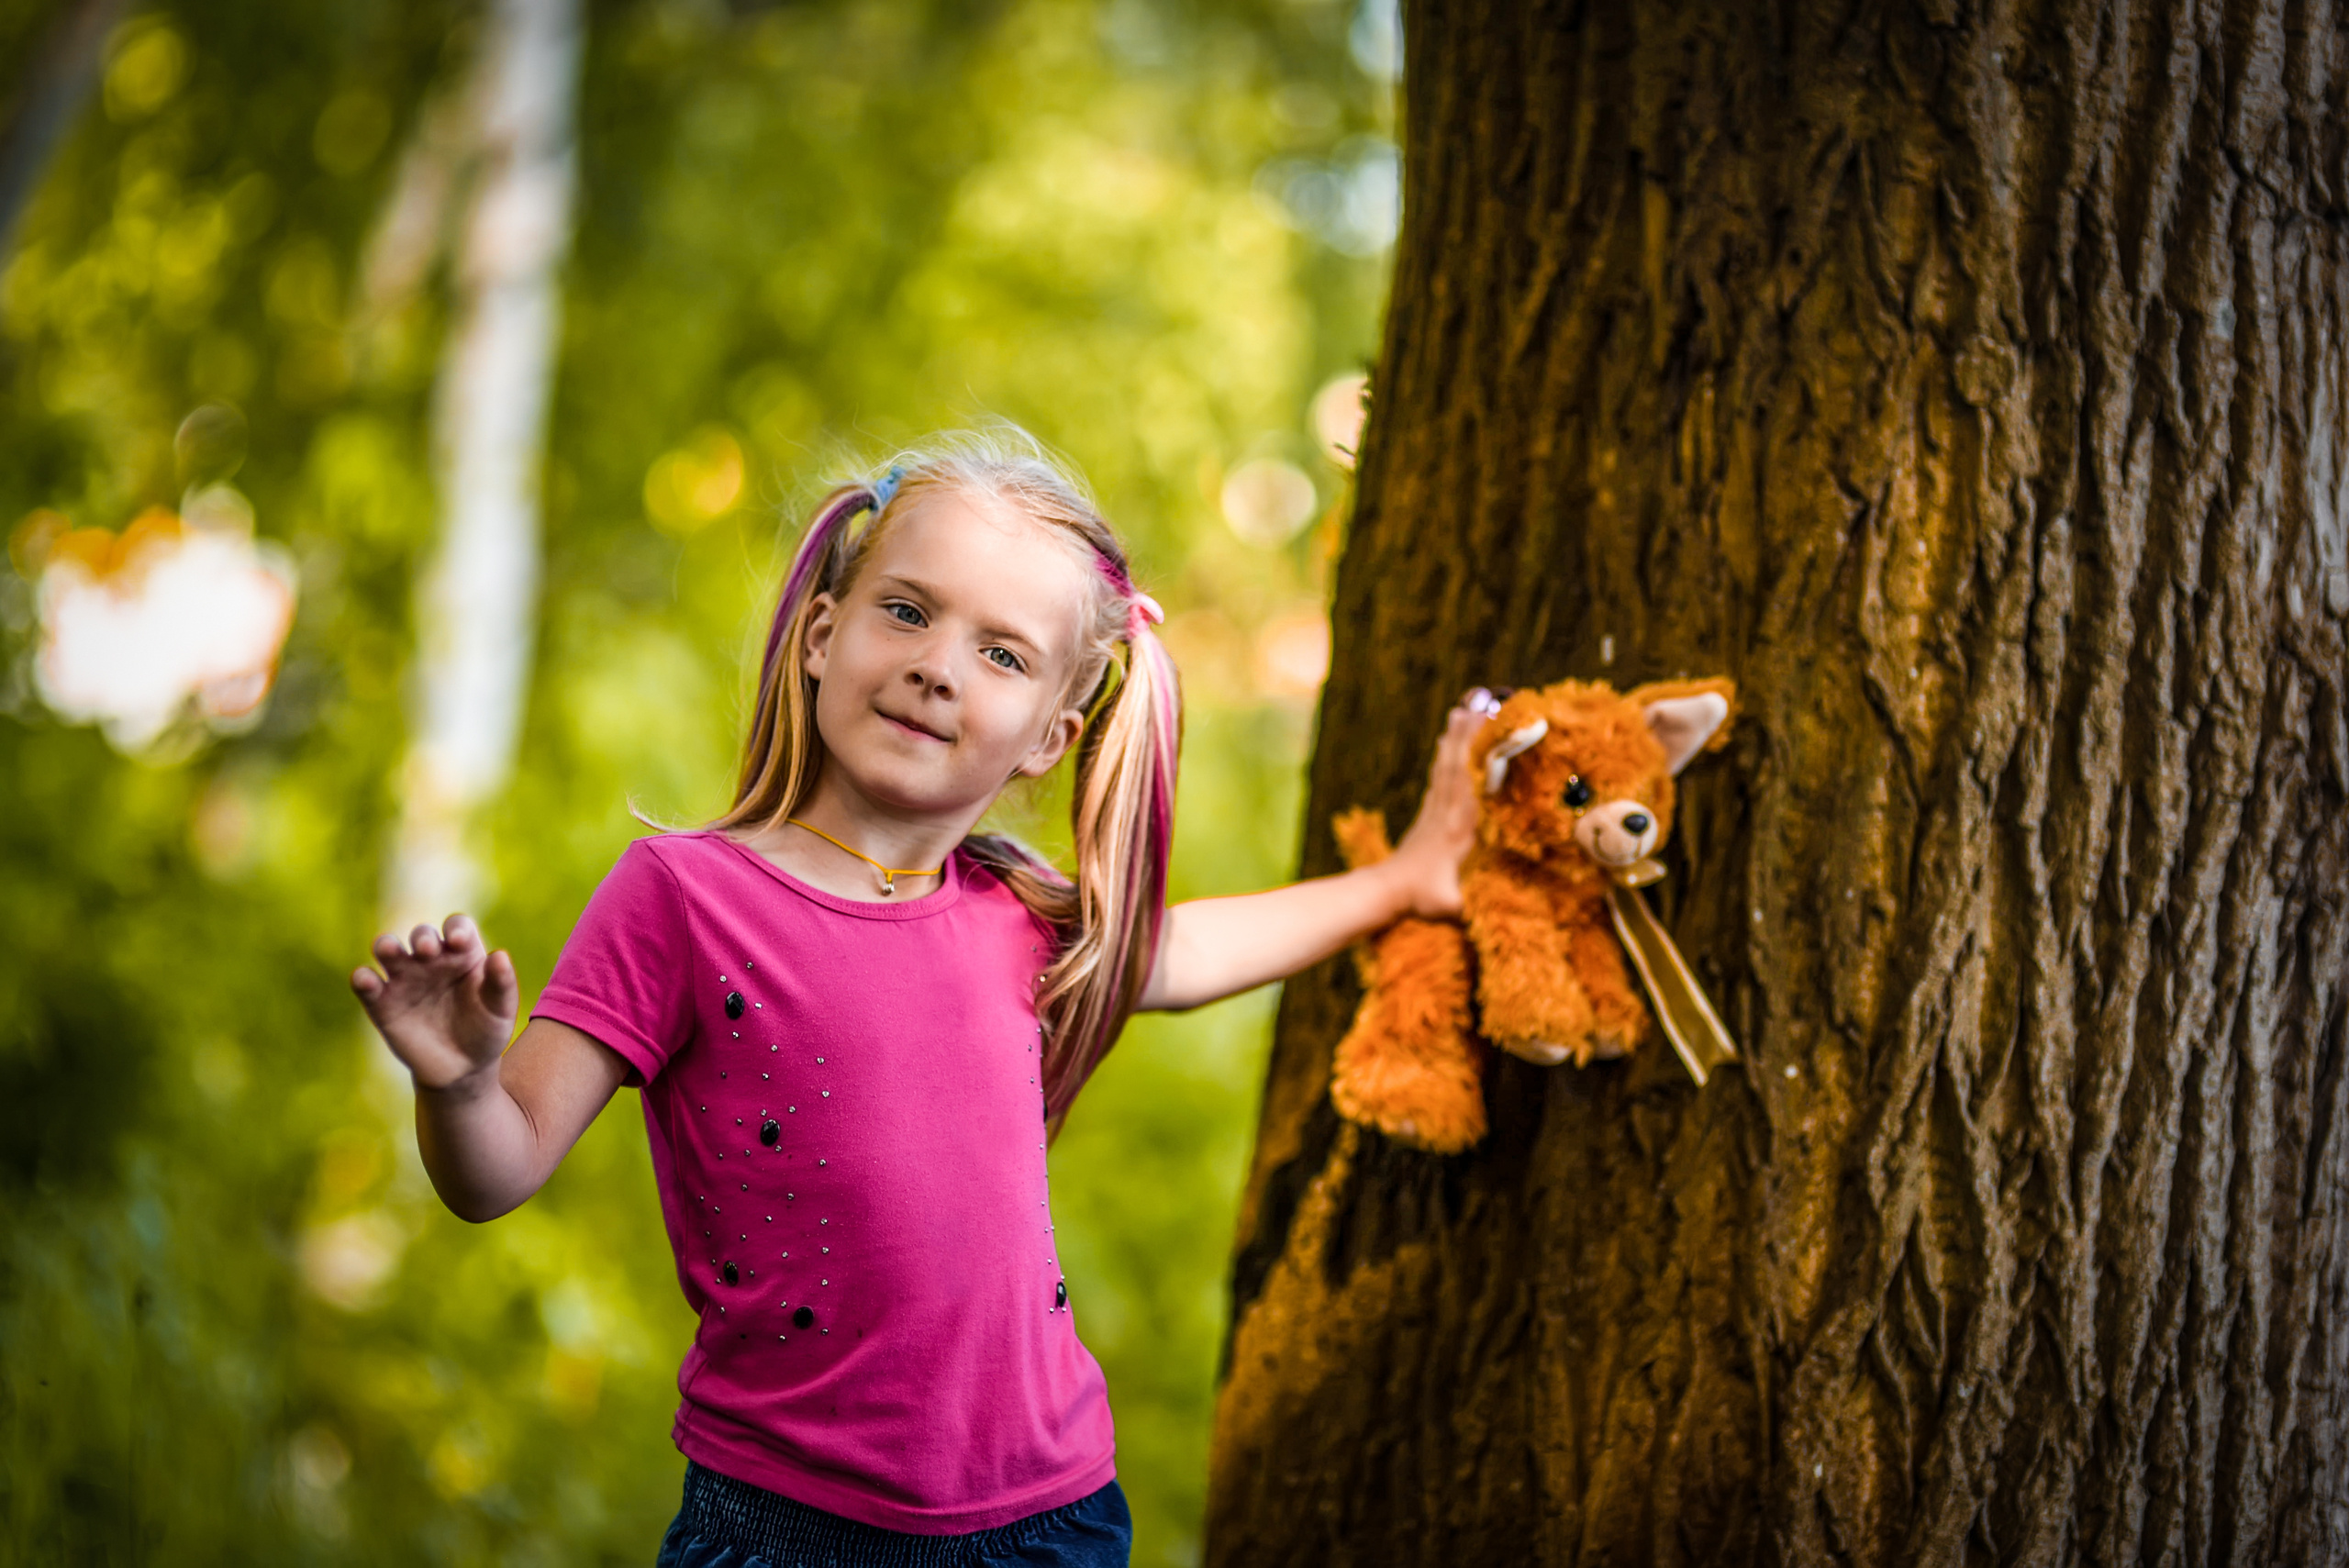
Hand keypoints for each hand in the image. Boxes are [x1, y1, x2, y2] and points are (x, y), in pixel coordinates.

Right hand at [350, 914, 518, 1090]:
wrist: (462, 1070)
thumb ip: (502, 983)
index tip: (459, 941)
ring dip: (386, 945)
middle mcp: (431, 960)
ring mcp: (404, 979)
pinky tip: (366, 980)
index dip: (456, 928)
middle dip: (423, 937)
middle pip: (422, 934)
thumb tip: (500, 955)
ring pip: (388, 949)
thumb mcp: (501, 1009)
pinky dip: (363, 978)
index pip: (457, 927)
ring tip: (389, 950)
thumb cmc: (486, 1031)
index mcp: (462, 954)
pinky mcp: (382, 1004)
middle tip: (428, 950)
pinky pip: (366, 984)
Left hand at [1382, 695, 1486, 918]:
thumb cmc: (1422, 899)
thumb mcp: (1451, 906)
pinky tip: (1446, 738)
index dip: (1482, 758)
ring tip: (1463, 709)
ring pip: (1447, 766)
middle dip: (1469, 736)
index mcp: (1459, 830)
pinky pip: (1438, 776)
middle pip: (1459, 766)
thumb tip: (1495, 907)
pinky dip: (1444, 755)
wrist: (1386, 891)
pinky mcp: (1428, 813)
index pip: (1471, 785)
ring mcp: (1435, 811)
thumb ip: (1469, 903)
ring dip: (1456, 738)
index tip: (1492, 733)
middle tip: (1479, 704)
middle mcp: (1447, 813)